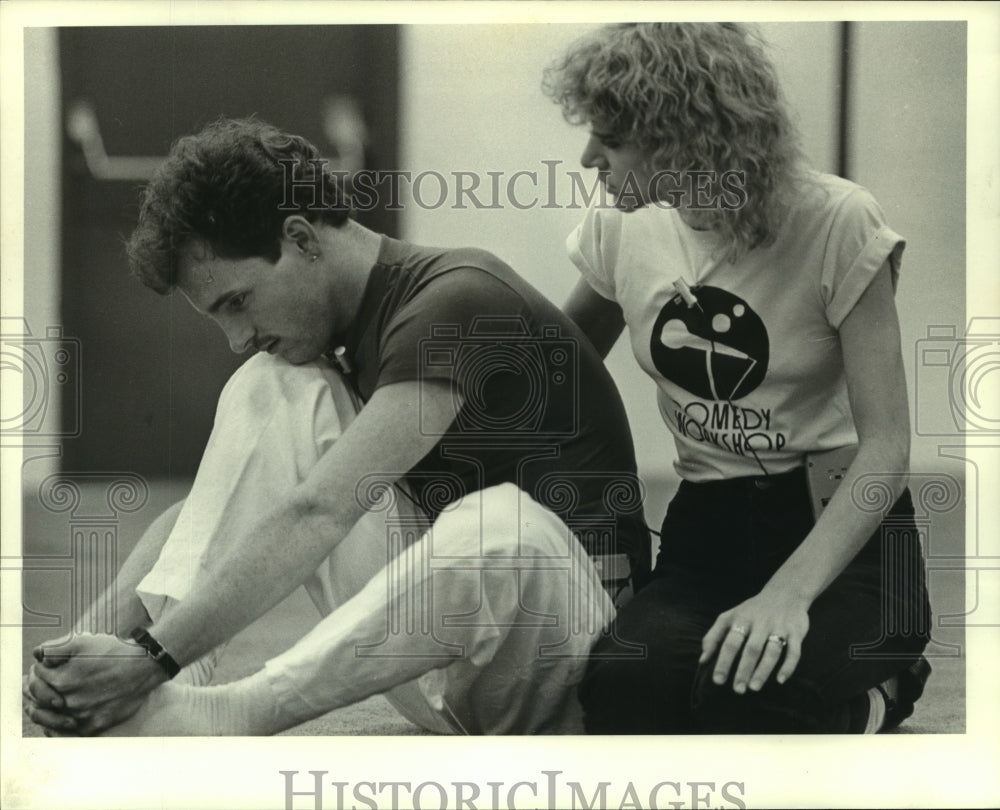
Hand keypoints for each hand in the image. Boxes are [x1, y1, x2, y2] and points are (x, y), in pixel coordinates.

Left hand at [26, 632, 167, 734]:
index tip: (47, 665)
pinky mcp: (94, 726)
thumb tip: (36, 656)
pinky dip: (64, 725)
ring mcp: (81, 716)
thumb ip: (54, 648)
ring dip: (47, 710)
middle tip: (45, 683)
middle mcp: (68, 702)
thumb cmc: (113, 651)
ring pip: (52, 719)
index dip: (39, 669)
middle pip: (40, 700)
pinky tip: (67, 714)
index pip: (36, 677)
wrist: (145, 666)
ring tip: (53, 700)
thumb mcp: (83, 641)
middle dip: (40, 689)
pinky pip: (71, 732)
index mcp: (62, 680)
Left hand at [700, 589, 809, 693]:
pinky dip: (788, 666)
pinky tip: (780, 680)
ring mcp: (779, 627)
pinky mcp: (796, 632)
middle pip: (751, 649)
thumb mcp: (729, 617)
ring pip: (772, 651)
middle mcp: (760, 623)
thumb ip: (714, 636)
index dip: (723, 662)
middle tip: (738, 689)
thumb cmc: (752, 610)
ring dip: (763, 670)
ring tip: (754, 687)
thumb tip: (703, 660)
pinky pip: (794, 651)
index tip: (718, 680)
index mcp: (741, 619)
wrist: (785, 592)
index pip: (730, 642)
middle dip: (743, 670)